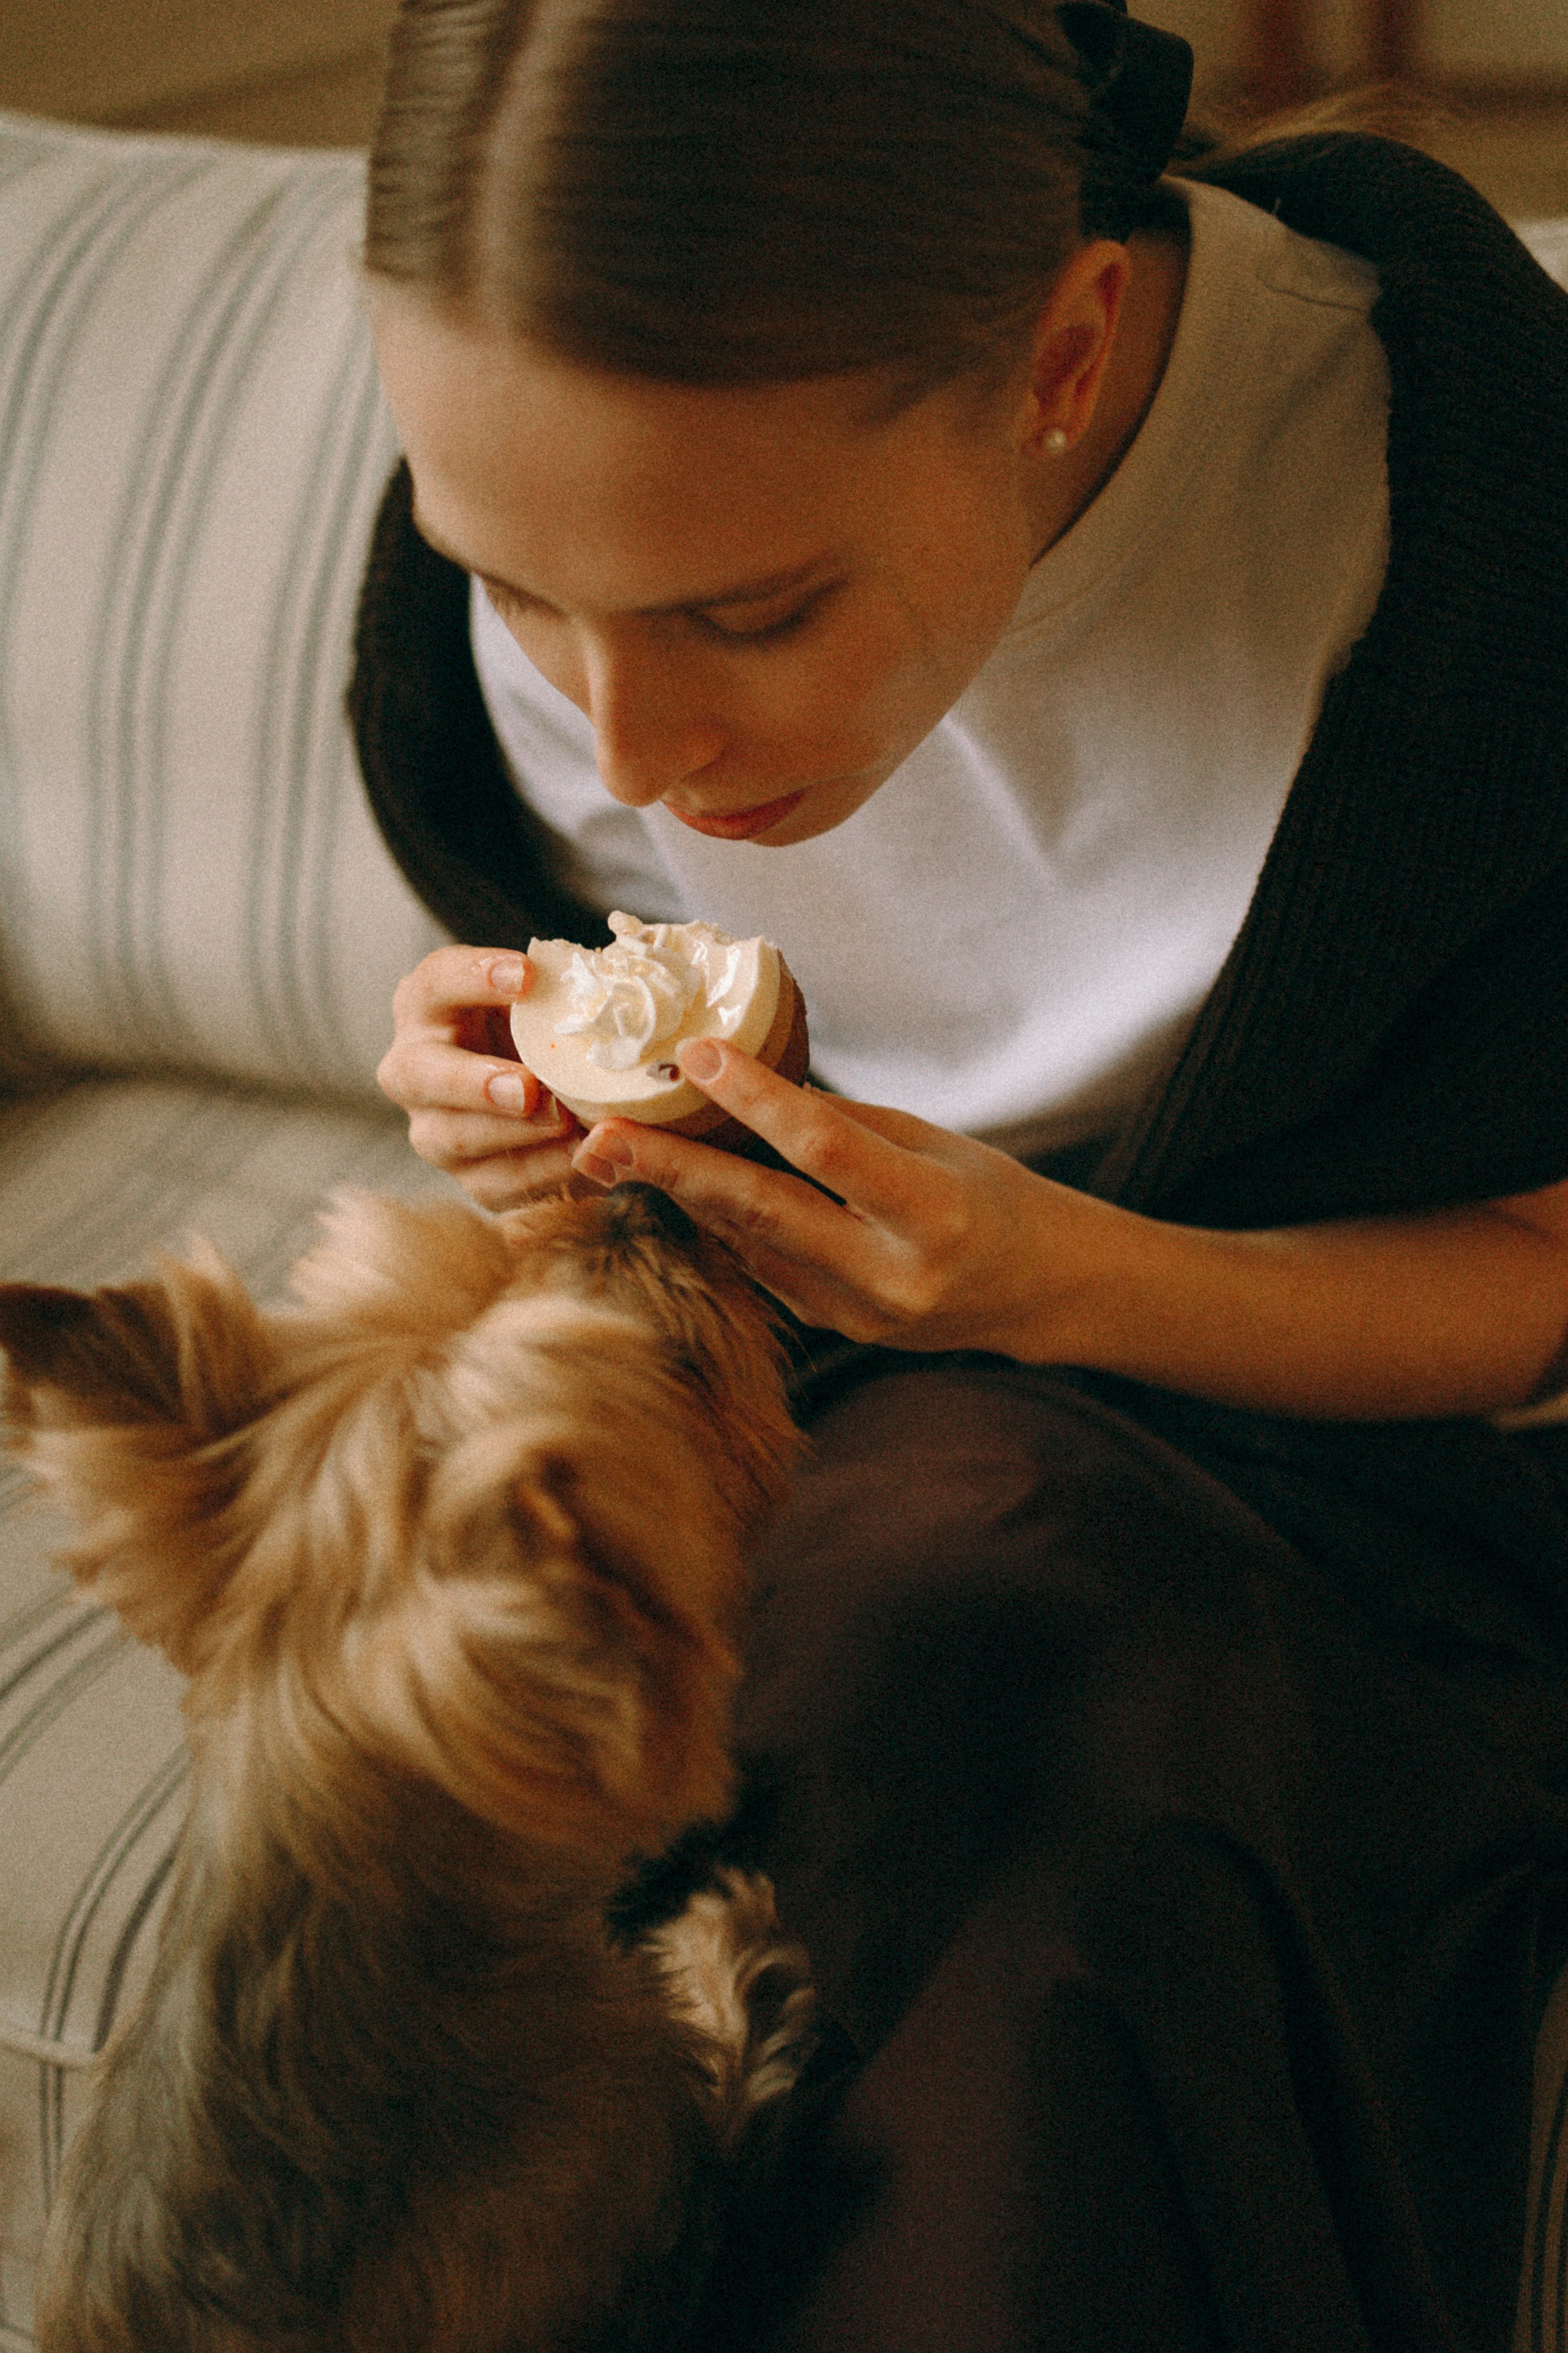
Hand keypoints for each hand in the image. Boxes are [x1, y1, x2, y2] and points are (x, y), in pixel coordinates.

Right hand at [378, 946, 584, 1209]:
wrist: (552, 1093)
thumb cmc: (544, 1028)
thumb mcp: (546, 1002)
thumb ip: (563, 994)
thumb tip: (612, 983)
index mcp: (427, 1005)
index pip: (434, 982)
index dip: (473, 977)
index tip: (527, 975)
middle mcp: (413, 1068)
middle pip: (416, 1073)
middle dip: (473, 1082)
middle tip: (527, 1087)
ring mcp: (433, 1128)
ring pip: (452, 1137)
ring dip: (511, 1133)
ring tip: (565, 1122)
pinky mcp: (468, 1176)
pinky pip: (495, 1182)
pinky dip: (541, 1171)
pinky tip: (579, 1156)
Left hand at [570, 1038, 1106, 1355]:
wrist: (1039, 1291)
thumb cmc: (991, 1197)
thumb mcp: (932, 1143)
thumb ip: (841, 1124)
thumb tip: (744, 1088)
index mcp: (931, 1214)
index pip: (825, 1149)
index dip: (755, 1100)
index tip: (695, 1055)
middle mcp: (891, 1275)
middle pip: (762, 1213)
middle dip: (673, 1171)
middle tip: (601, 1138)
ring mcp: (860, 1316)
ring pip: (749, 1245)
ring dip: (680, 1197)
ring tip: (613, 1155)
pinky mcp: (838, 1332)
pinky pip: (764, 1270)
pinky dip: (720, 1225)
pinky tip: (676, 1191)